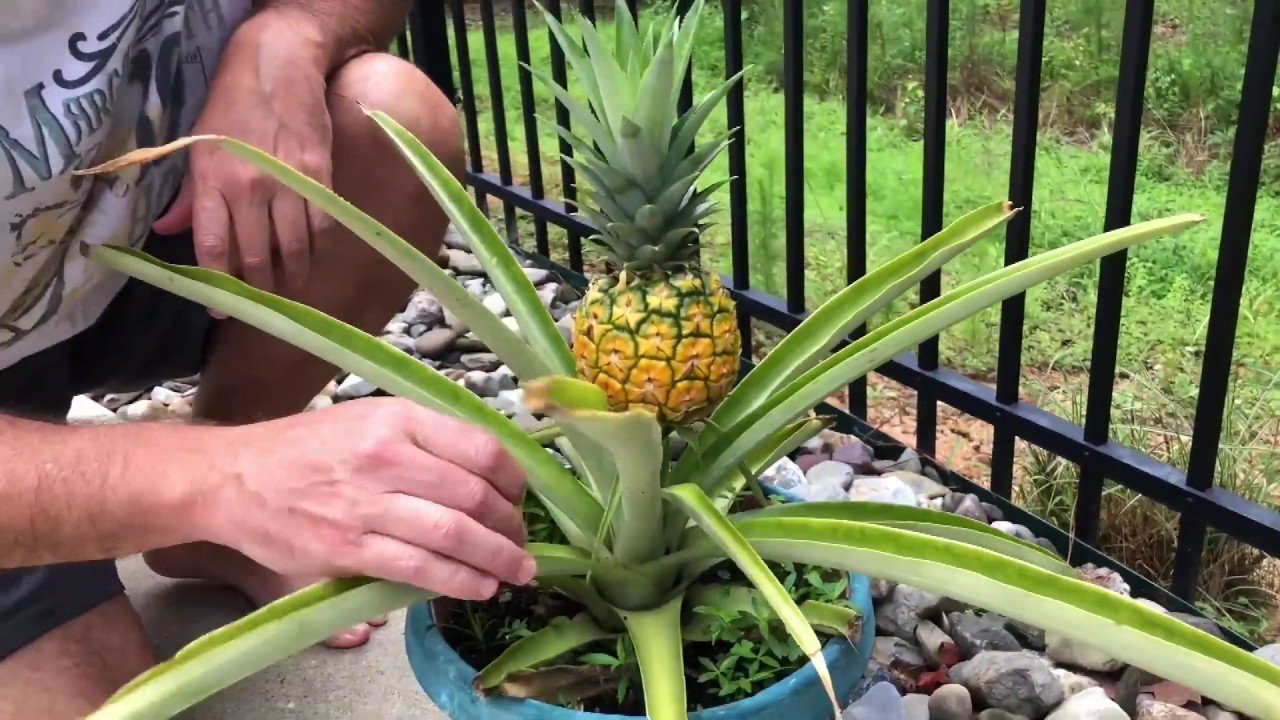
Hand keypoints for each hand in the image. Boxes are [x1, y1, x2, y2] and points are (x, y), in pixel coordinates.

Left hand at [153, 8, 335, 295]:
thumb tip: (166, 230)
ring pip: (294, 250)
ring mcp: (288, 184)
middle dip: (260, 289)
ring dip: (292, 276)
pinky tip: (311, 259)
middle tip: (261, 303)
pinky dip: (317, 251)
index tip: (220, 312)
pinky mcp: (320, 178)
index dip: (218, 288)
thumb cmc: (231, 104)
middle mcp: (249, 187)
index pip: (214, 248)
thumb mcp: (198, 145)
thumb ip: (189, 195)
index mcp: (211, 181)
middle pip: (257, 258)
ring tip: (288, 287)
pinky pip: (321, 229)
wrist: (278, 67)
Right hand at [202, 398, 534, 599]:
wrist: (233, 477)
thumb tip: (488, 469)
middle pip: (475, 495)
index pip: (481, 448)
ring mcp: (366, 504)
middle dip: (511, 526)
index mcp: (397, 418)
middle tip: (522, 543)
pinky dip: (458, 580)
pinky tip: (479, 586)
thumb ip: (425, 437)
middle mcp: (385, 456)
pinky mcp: (347, 549)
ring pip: (454, 534)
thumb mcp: (369, 418)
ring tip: (515, 571)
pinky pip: (418, 568)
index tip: (521, 498)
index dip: (515, 480)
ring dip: (496, 559)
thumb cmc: (307, 448)